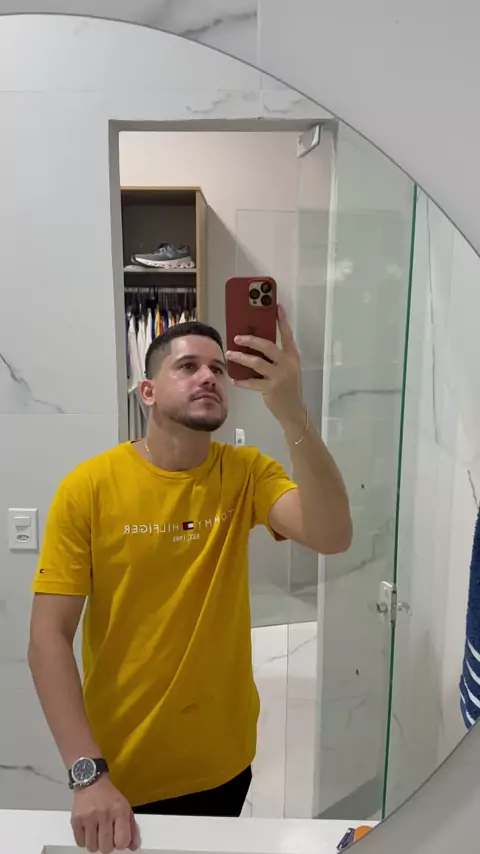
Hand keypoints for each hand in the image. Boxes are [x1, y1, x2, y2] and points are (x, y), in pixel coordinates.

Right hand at [71, 775, 139, 853]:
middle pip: (106, 848)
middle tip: (106, 836)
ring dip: (95, 844)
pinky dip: (84, 840)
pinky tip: (88, 831)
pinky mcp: (76, 819)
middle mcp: (105, 813)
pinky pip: (80, 842)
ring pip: (92, 847)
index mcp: (120, 810)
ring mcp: (89, 817)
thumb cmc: (110, 797)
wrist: (91, 781)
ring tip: (96, 833)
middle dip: (107, 845)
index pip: (122, 841)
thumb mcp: (125, 807)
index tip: (118, 840)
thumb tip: (133, 847)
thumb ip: (131, 828)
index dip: (121, 844)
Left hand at [226, 305, 303, 426]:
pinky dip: (241, 381)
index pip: (287, 335)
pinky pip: (252, 382)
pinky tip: (234, 379)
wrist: (294, 410)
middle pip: (267, 346)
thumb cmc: (288, 387)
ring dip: (241, 357)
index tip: (276, 307)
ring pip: (257, 362)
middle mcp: (287, 364)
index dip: (282, 320)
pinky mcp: (271, 389)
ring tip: (230, 354)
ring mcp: (280, 376)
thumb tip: (255, 344)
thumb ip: (276, 357)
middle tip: (237, 337)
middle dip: (250, 340)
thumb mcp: (287, 369)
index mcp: (292, 356)